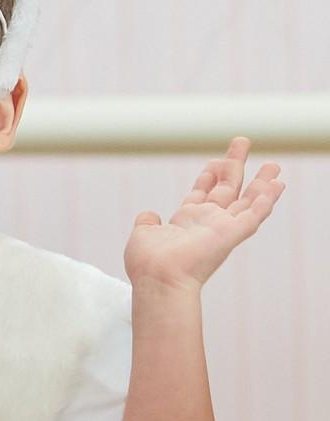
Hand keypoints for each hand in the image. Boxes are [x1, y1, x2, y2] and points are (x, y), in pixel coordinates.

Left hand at [126, 137, 284, 293]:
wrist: (158, 279)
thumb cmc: (148, 264)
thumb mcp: (143, 235)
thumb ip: (148, 223)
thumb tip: (149, 216)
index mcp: (187, 222)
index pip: (202, 193)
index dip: (209, 175)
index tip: (216, 159)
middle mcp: (208, 223)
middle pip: (227, 188)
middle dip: (234, 164)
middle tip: (242, 142)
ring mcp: (223, 228)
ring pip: (247, 200)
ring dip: (261, 182)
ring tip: (274, 165)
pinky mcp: (233, 234)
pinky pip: (254, 214)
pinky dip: (266, 200)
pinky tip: (276, 185)